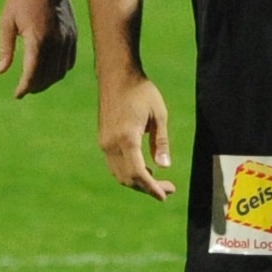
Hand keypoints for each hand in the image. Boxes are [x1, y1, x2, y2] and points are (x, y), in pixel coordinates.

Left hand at [0, 0, 78, 97]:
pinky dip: (60, 70)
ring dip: (48, 81)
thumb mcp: (6, 21)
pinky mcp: (73, 35)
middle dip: (35, 86)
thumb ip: (5, 48)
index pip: (32, 73)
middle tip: (24, 89)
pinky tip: (51, 70)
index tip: (17, 94)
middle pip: (47, 75)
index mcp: (37, 38)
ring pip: (60, 71)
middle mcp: (55, 41)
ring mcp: (67, 38)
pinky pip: (69, 61)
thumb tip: (0, 71)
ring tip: (36, 82)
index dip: (25, 87)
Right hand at [98, 74, 176, 200]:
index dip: (152, 188)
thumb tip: (165, 167)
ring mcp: (104, 143)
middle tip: (168, 189)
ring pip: (119, 174)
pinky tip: (144, 169)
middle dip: (147, 188)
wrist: (117, 76)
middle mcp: (111, 144)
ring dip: (137, 182)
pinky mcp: (103, 140)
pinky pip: (115, 165)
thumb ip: (161, 142)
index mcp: (126, 138)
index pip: (138, 173)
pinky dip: (129, 172)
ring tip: (158, 182)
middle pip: (128, 178)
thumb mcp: (159, 114)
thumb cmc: (142, 91)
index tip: (165, 195)